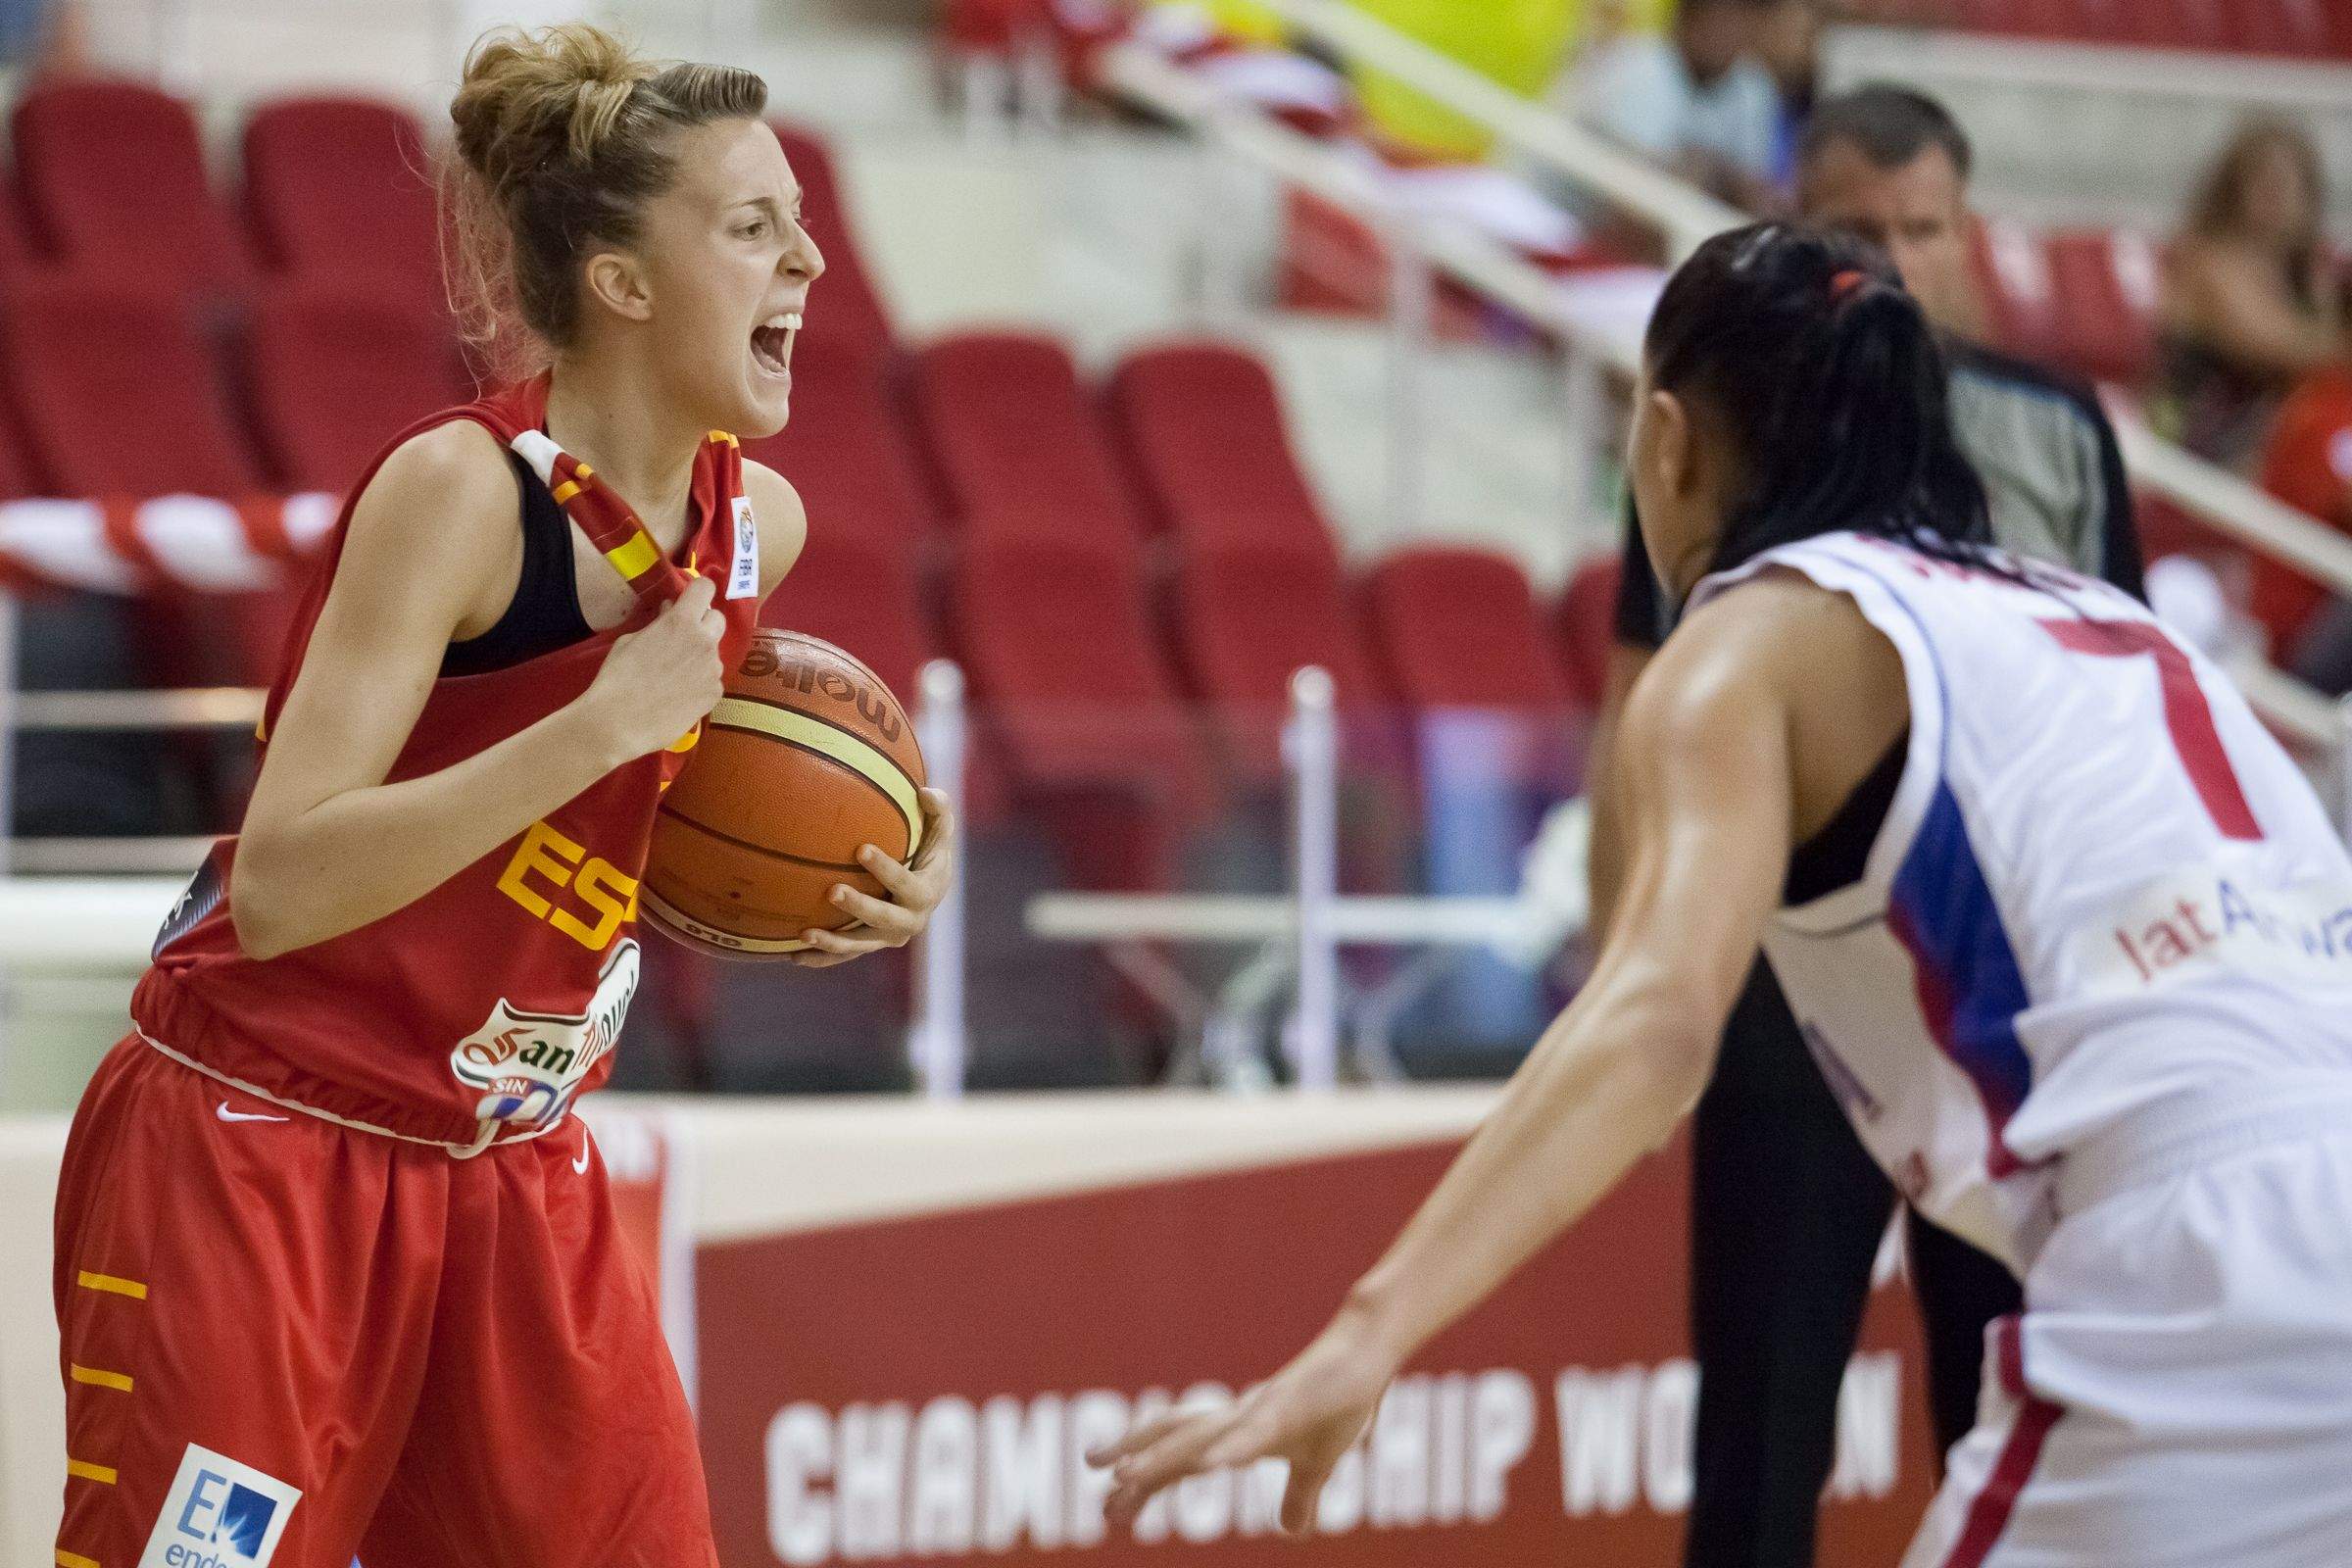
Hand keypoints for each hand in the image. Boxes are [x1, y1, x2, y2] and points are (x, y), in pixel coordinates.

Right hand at [580, 574, 725, 762]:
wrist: (619, 722)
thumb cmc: (617, 677)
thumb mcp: (630, 640)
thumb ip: (658, 623)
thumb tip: (670, 609)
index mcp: (681, 621)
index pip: (706, 588)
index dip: (699, 591)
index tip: (691, 599)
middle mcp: (704, 641)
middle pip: (718, 619)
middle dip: (703, 622)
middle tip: (683, 636)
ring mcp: (713, 669)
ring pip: (714, 652)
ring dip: (700, 655)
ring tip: (675, 674)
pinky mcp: (716, 693)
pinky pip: (713, 679)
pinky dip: (701, 682)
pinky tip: (680, 694)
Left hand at [787, 788, 956, 967]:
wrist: (929, 889)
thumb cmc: (930, 850)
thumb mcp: (940, 829)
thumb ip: (939, 808)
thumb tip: (925, 792)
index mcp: (926, 893)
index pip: (906, 883)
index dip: (886, 869)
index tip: (861, 849)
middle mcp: (909, 921)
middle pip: (883, 918)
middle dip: (858, 907)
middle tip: (832, 891)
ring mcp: (887, 937)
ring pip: (860, 945)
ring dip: (833, 942)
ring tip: (804, 934)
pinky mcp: (870, 945)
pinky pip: (844, 955)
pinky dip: (821, 957)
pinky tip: (791, 955)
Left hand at [1090, 1312, 1399, 1536]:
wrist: (1367, 1352)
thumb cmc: (1342, 1402)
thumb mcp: (1320, 1463)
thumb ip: (1300, 1494)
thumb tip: (1293, 1530)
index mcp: (1240, 1432)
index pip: (1181, 1458)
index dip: (1146, 1481)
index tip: (1110, 1510)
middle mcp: (1239, 1417)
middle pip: (1173, 1435)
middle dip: (1132, 1456)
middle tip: (1093, 1477)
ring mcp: (1261, 1410)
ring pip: (1201, 1435)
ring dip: (1162, 1456)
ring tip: (1125, 1477)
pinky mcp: (1291, 1407)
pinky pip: (1255, 1433)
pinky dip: (1230, 1449)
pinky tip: (1210, 1466)